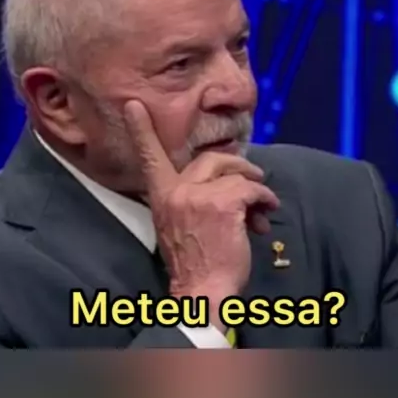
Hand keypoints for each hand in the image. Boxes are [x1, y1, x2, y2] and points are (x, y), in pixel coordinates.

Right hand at [124, 100, 279, 328]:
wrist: (203, 292)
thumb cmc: (196, 264)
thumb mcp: (180, 226)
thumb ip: (192, 200)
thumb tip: (226, 184)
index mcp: (162, 196)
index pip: (150, 157)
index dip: (142, 130)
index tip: (133, 104)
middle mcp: (176, 192)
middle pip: (210, 159)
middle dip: (236, 166)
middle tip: (253, 181)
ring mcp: (198, 197)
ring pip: (235, 175)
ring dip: (255, 189)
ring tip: (262, 207)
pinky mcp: (223, 204)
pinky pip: (251, 190)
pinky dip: (264, 200)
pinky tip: (264, 216)